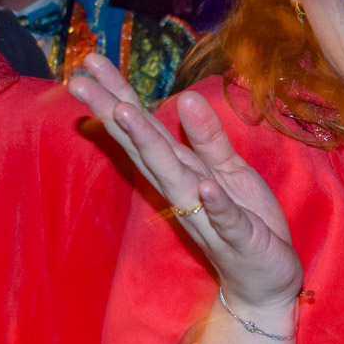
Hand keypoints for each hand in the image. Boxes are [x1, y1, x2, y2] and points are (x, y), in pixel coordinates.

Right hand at [67, 54, 302, 314]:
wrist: (265, 281)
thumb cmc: (243, 221)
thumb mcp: (227, 170)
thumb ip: (206, 137)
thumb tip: (184, 96)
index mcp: (181, 170)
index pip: (144, 128)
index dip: (117, 95)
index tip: (88, 62)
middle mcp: (184, 190)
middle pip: (144, 146)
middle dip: (114, 112)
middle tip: (78, 81)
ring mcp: (207, 216)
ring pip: (174, 178)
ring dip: (149, 147)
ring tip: (125, 114)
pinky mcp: (239, 239)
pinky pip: (224, 219)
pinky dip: (213, 203)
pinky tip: (203, 185)